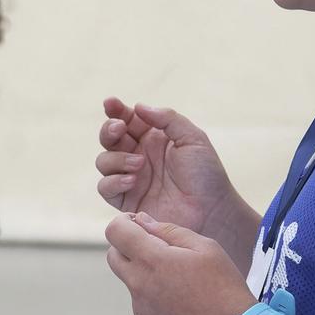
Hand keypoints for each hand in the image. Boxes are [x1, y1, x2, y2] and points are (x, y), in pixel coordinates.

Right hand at [96, 98, 243, 240]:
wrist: (210, 211)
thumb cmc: (206, 174)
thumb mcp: (193, 138)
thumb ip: (168, 118)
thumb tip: (138, 107)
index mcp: (152, 138)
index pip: (127, 119)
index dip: (115, 110)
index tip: (111, 103)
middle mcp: (137, 155)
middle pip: (109, 138)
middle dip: (109, 130)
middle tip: (119, 130)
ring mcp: (130, 178)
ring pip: (103, 161)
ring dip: (117, 158)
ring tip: (139, 164)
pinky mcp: (126, 200)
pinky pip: (105, 187)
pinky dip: (114, 181)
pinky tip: (132, 181)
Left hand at [104, 212, 254, 314]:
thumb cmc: (224, 288)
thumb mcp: (206, 248)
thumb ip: (169, 230)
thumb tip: (142, 221)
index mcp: (152, 261)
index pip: (115, 232)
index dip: (123, 223)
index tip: (137, 224)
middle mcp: (139, 285)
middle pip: (113, 257)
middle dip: (128, 247)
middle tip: (156, 249)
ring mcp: (141, 310)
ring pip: (131, 283)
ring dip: (146, 275)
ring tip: (182, 283)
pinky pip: (144, 306)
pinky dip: (156, 299)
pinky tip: (184, 304)